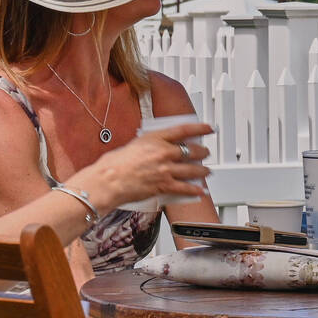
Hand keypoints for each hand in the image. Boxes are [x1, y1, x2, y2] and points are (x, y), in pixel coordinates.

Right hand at [66, 118, 211, 210]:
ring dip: (202, 170)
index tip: (208, 128)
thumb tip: (158, 149)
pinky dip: (195, 189)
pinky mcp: (164, 185)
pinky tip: (200, 190)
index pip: (183, 130)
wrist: (109, 180)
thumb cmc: (115, 164)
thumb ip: (149, 145)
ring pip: (192, 169)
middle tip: (206, 152)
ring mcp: (165, 169)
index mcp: (155, 138)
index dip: (199, 128)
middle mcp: (163, 152)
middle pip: (191, 150)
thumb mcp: (134, 145)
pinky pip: (185, 187)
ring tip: (206, 170)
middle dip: (202, 152)